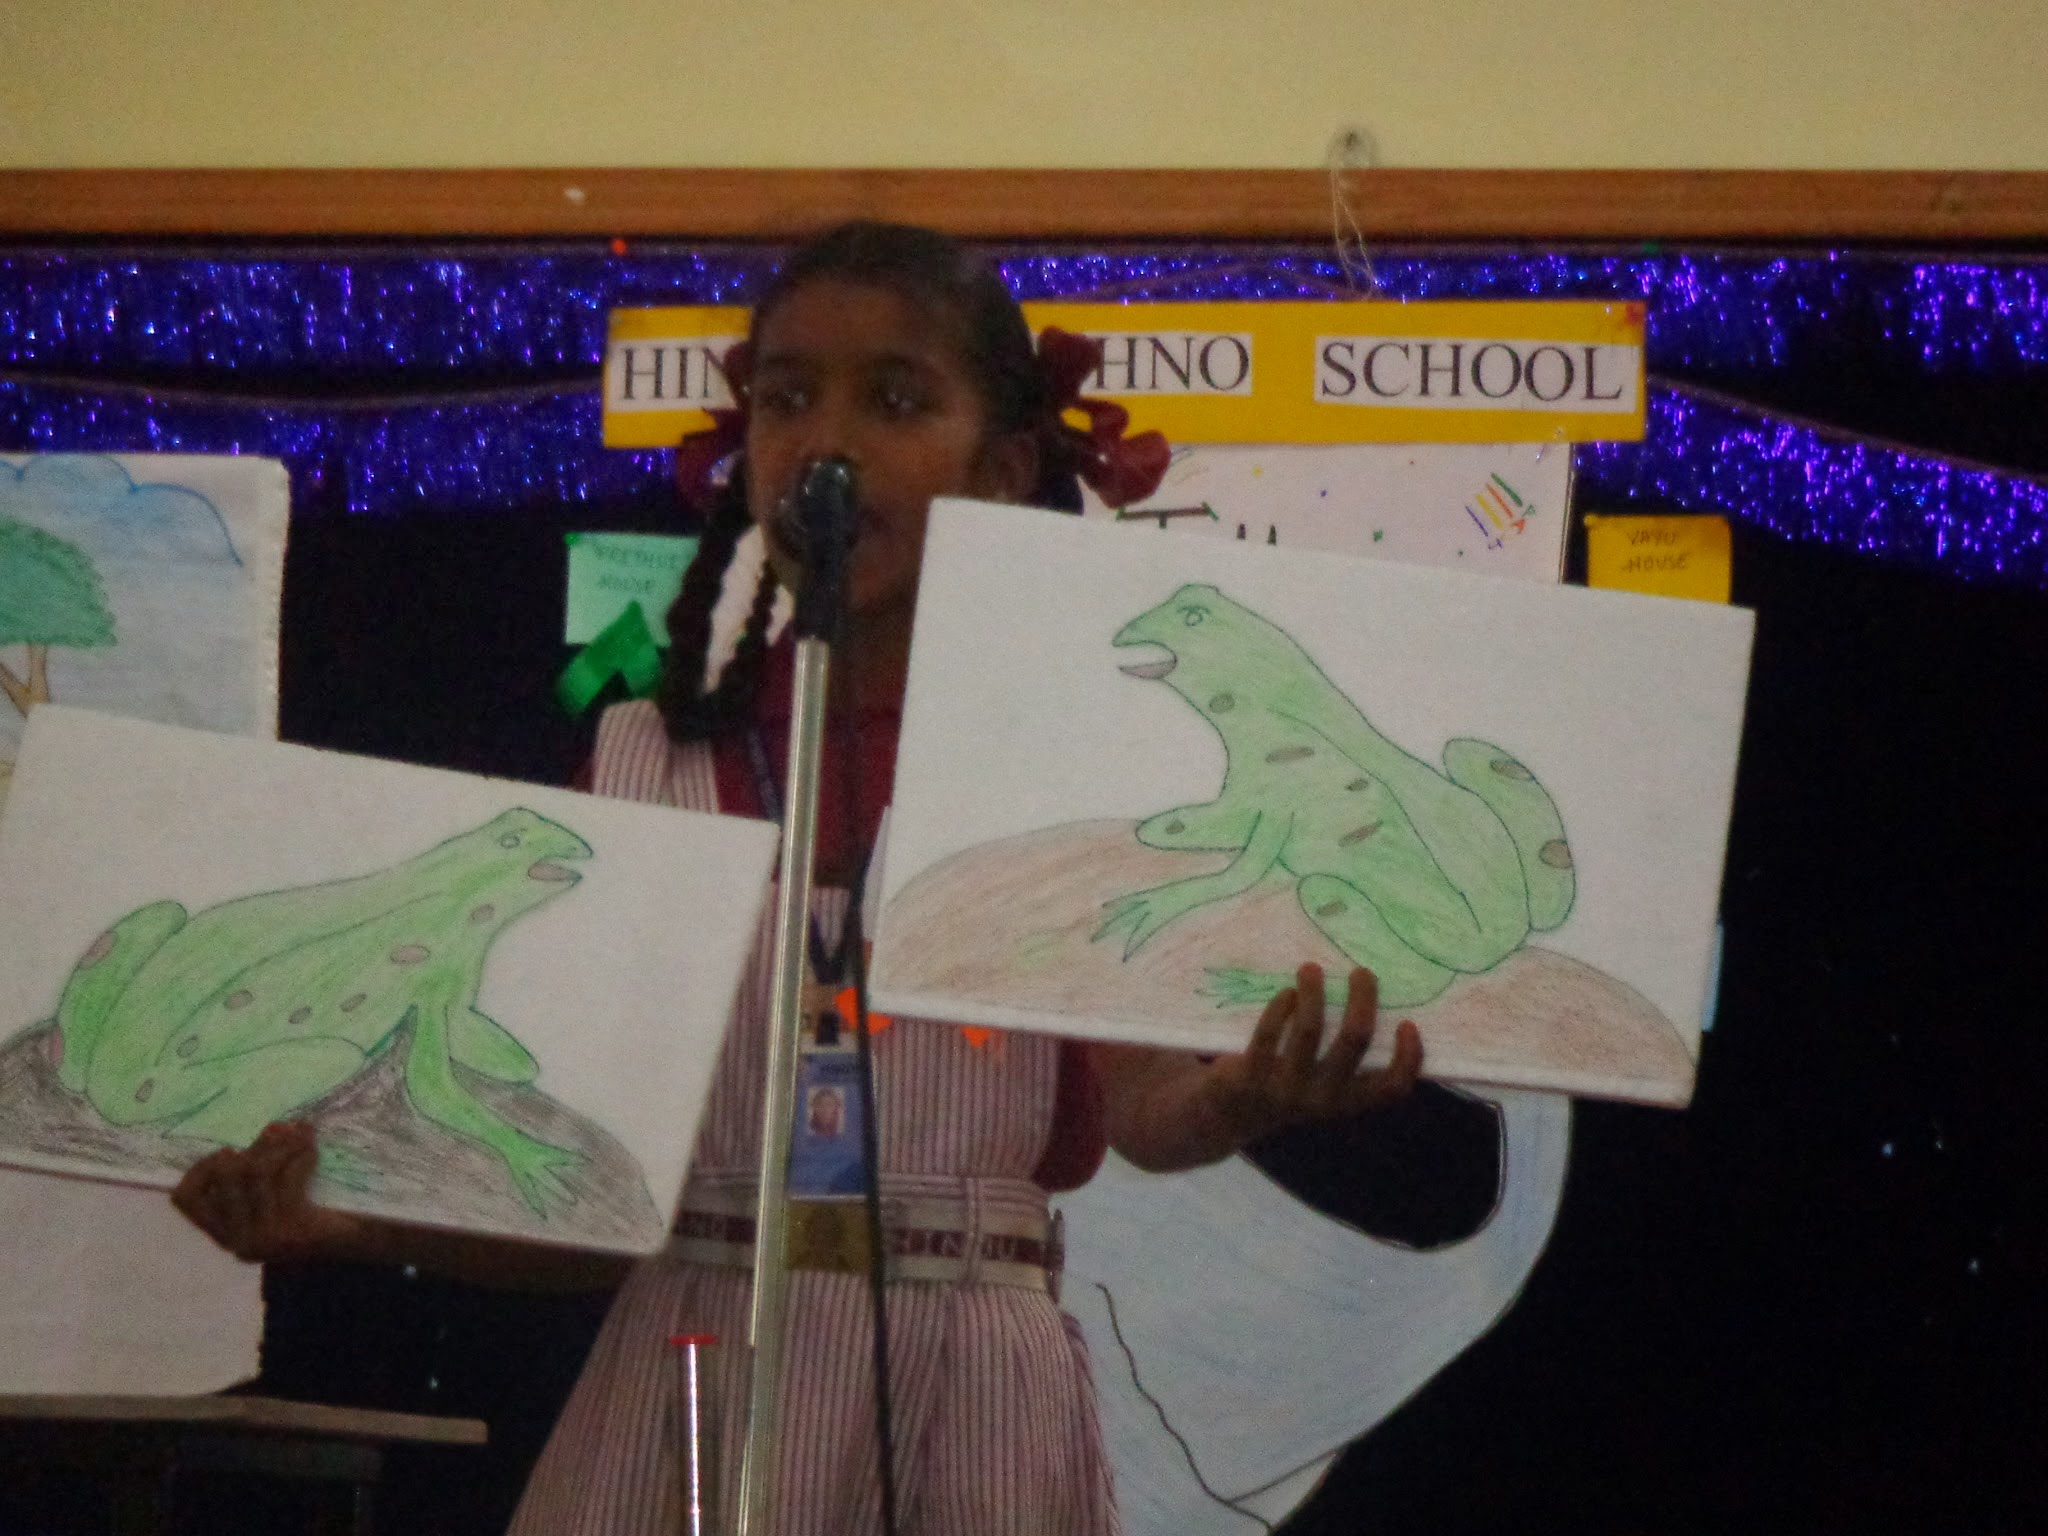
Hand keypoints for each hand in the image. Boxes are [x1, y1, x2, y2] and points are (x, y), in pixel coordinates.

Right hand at [172, 1121, 367, 1264]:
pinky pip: (287, 1179)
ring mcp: (264, 1238)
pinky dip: (300, 1156)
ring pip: (258, 1172)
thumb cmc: (313, 1214)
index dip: (200, 1168)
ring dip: (282, 1145)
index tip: (229, 1151)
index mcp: (225, 1233)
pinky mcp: (292, 1231)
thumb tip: (274, 1126)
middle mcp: (238, 1240)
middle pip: (227, 1176)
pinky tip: (312, 1149)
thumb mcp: (276, 1198)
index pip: (186, 1199)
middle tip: (277, 1131)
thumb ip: (261, 1170)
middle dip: (254, 1147)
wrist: (356, 1243)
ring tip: (300, 1133)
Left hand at [1200, 963, 1420, 1143]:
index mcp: (1345, 1103)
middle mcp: (1321, 1099)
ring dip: (1314, 992)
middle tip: (1362, 972)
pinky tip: (1286, 993)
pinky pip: (1270, 1031)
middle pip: (1354, 1040)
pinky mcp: (1252, 1075)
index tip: (1406, 1023)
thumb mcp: (1321, 1085)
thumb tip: (1369, 1001)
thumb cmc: (1286, 1088)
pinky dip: (1281, 1006)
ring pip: (1310, 1029)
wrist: (1226, 1117)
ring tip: (1311, 969)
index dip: (1408, 1058)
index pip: (1391, 1089)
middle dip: (1362, 999)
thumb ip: (1343, 1058)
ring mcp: (1286, 1089)